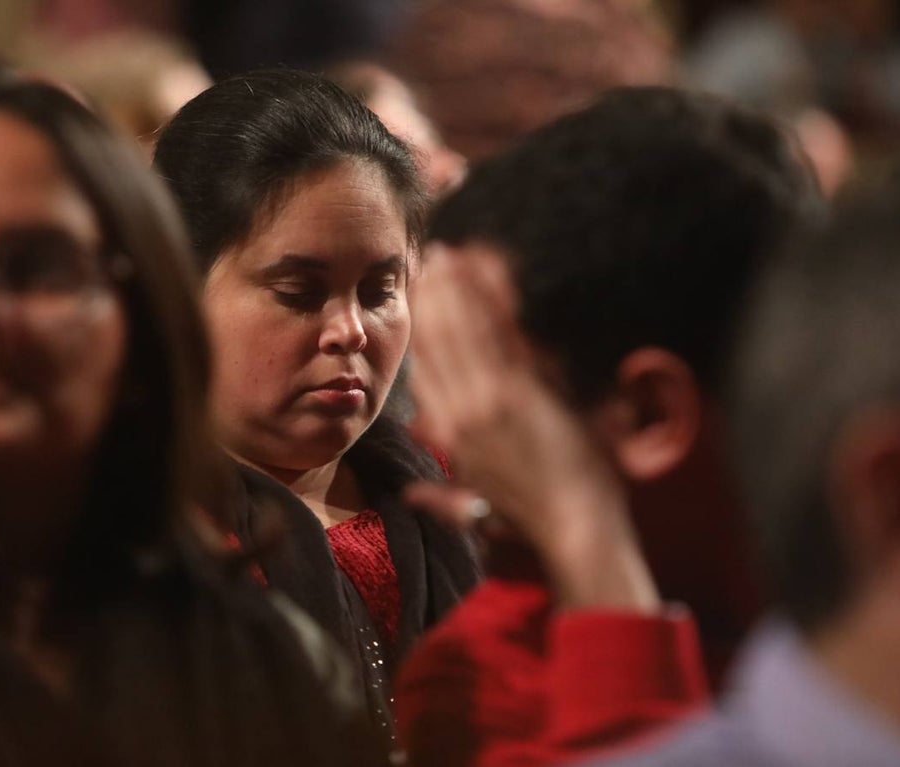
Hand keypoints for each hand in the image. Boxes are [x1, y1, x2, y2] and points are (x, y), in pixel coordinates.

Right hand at [408, 243, 658, 610]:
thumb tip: (411, 496)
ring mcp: (491, 400)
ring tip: (448, 254)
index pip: (425, 374)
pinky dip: (487, 301)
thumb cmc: (533, 521)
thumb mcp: (477, 511)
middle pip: (438, 344)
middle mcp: (463, 414)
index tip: (418, 300)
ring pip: (462, 333)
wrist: (574, 528)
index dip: (421, 332)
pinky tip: (481, 272)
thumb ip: (439, 501)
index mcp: (452, 438)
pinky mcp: (522, 392)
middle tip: (429, 258)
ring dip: (454, 289)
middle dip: (433, 297)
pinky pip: (498, 335)